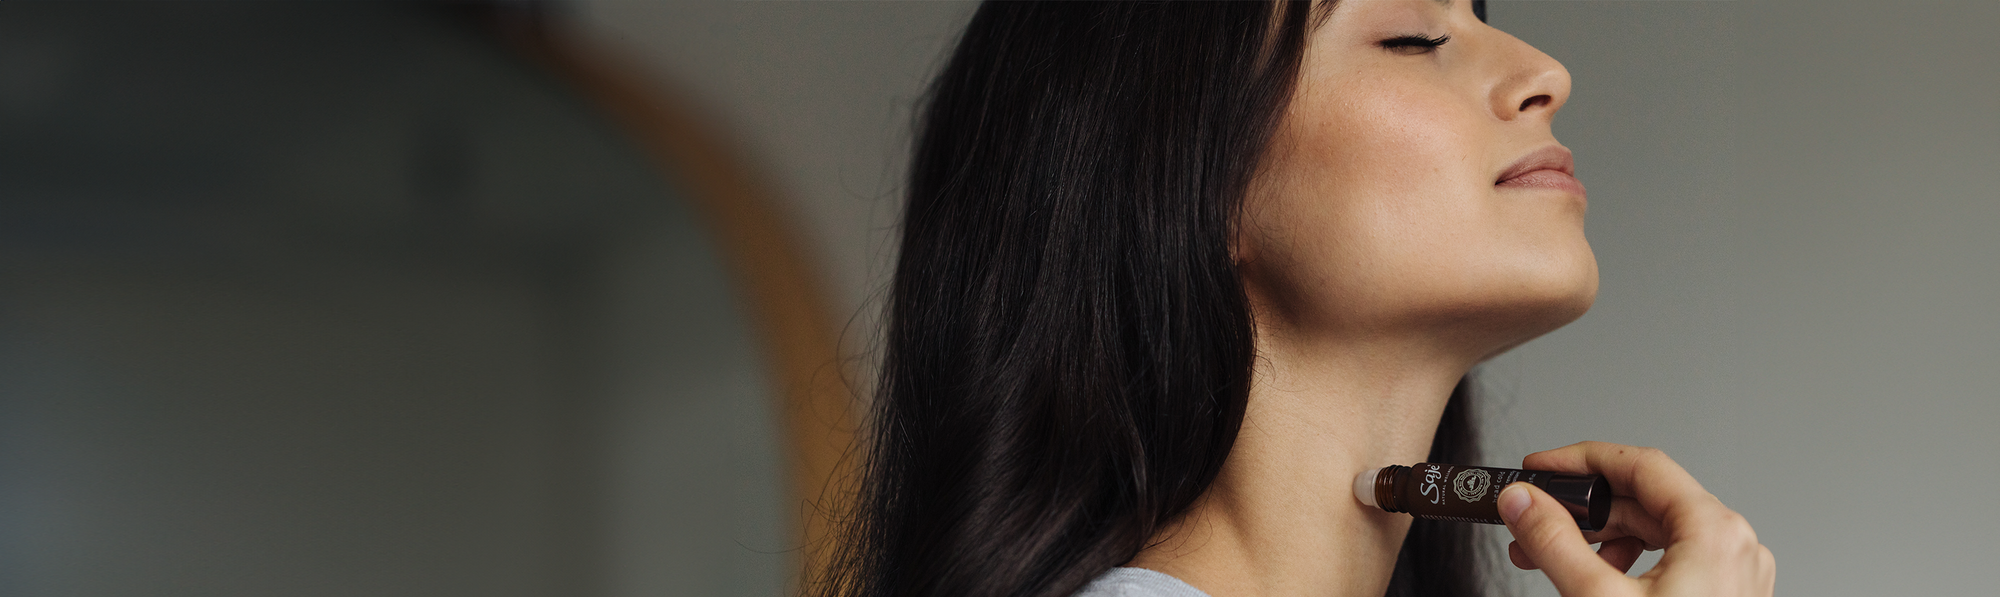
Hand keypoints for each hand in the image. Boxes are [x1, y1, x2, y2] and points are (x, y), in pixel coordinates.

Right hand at [1497, 442, 1773, 595]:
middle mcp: (1732, 545)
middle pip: (1645, 499)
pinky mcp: (1722, 596)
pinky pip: (1669, 560)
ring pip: (1655, 532)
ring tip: (1552, 559)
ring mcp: (1732, 573)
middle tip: (1531, 519)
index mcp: (1714, 531)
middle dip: (1581, 511)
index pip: (1641, 466)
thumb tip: (1523, 503)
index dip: (1581, 461)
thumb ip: (1554, 543)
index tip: (1539, 467)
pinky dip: (1625, 563)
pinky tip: (1590, 580)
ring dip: (1598, 538)